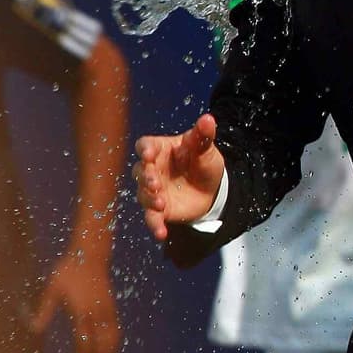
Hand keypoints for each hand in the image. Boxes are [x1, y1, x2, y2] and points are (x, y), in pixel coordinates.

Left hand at [30, 251, 119, 352]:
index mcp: (82, 312)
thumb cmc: (68, 270)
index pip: (84, 345)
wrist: (90, 254)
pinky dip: (114, 346)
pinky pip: (116, 332)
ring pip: (112, 341)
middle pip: (101, 348)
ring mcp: (107, 311)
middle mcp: (97, 314)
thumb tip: (34, 329)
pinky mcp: (112, 307)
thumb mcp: (52, 289)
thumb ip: (44, 310)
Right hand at [134, 113, 225, 241]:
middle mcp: (152, 170)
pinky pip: (152, 218)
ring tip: (161, 203)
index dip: (145, 150)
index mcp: (160, 150)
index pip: (145, 146)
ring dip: (149, 200)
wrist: (212, 189)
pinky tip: (161, 233)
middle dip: (146, 178)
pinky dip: (155, 225)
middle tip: (155, 183)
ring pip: (143, 195)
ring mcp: (153, 191)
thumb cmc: (202, 163)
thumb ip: (203, 136)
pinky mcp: (159, 210)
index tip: (148, 154)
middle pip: (140, 172)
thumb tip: (208, 119)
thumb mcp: (206, 149)